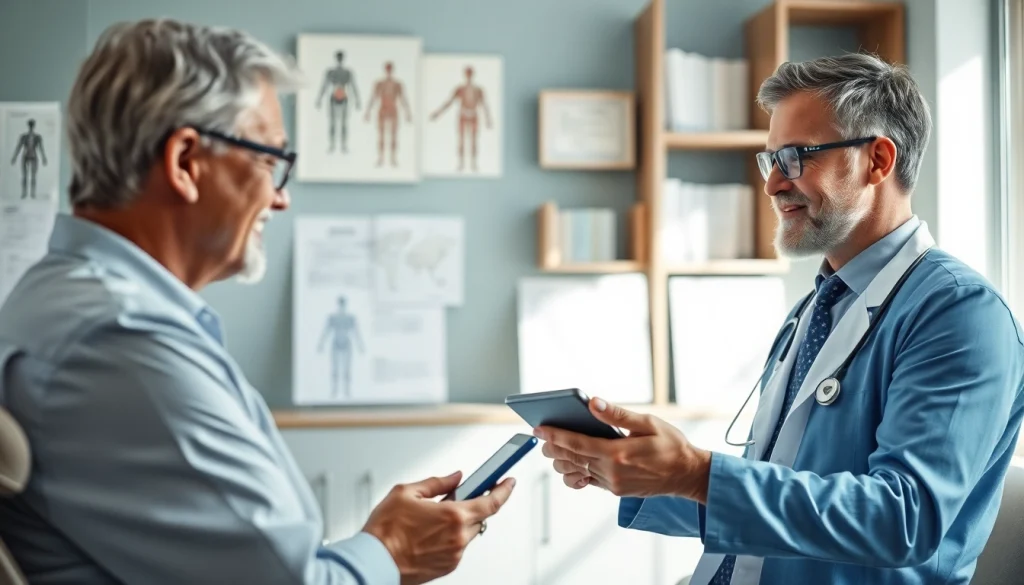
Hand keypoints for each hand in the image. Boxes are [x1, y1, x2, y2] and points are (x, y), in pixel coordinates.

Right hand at [362, 471, 515, 584]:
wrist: (374, 561)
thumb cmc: (386, 530)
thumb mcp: (407, 493)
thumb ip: (437, 483)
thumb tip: (454, 477)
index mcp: (453, 516)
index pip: (492, 502)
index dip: (504, 490)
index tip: (508, 482)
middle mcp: (458, 537)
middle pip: (479, 516)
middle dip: (471, 504)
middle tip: (455, 497)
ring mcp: (454, 554)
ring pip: (467, 532)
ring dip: (458, 522)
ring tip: (434, 518)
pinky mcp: (448, 566)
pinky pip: (457, 546)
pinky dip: (450, 536)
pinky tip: (430, 533)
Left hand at [534, 397, 711, 502]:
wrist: (687, 475)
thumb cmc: (671, 446)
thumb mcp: (648, 423)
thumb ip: (618, 415)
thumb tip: (593, 403)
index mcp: (617, 453)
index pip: (576, 443)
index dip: (554, 435)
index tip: (539, 428)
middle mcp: (612, 471)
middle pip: (571, 459)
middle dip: (553, 446)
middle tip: (543, 435)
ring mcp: (613, 483)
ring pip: (576, 472)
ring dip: (562, 460)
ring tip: (556, 446)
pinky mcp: (616, 490)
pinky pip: (588, 480)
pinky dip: (577, 471)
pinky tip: (575, 461)